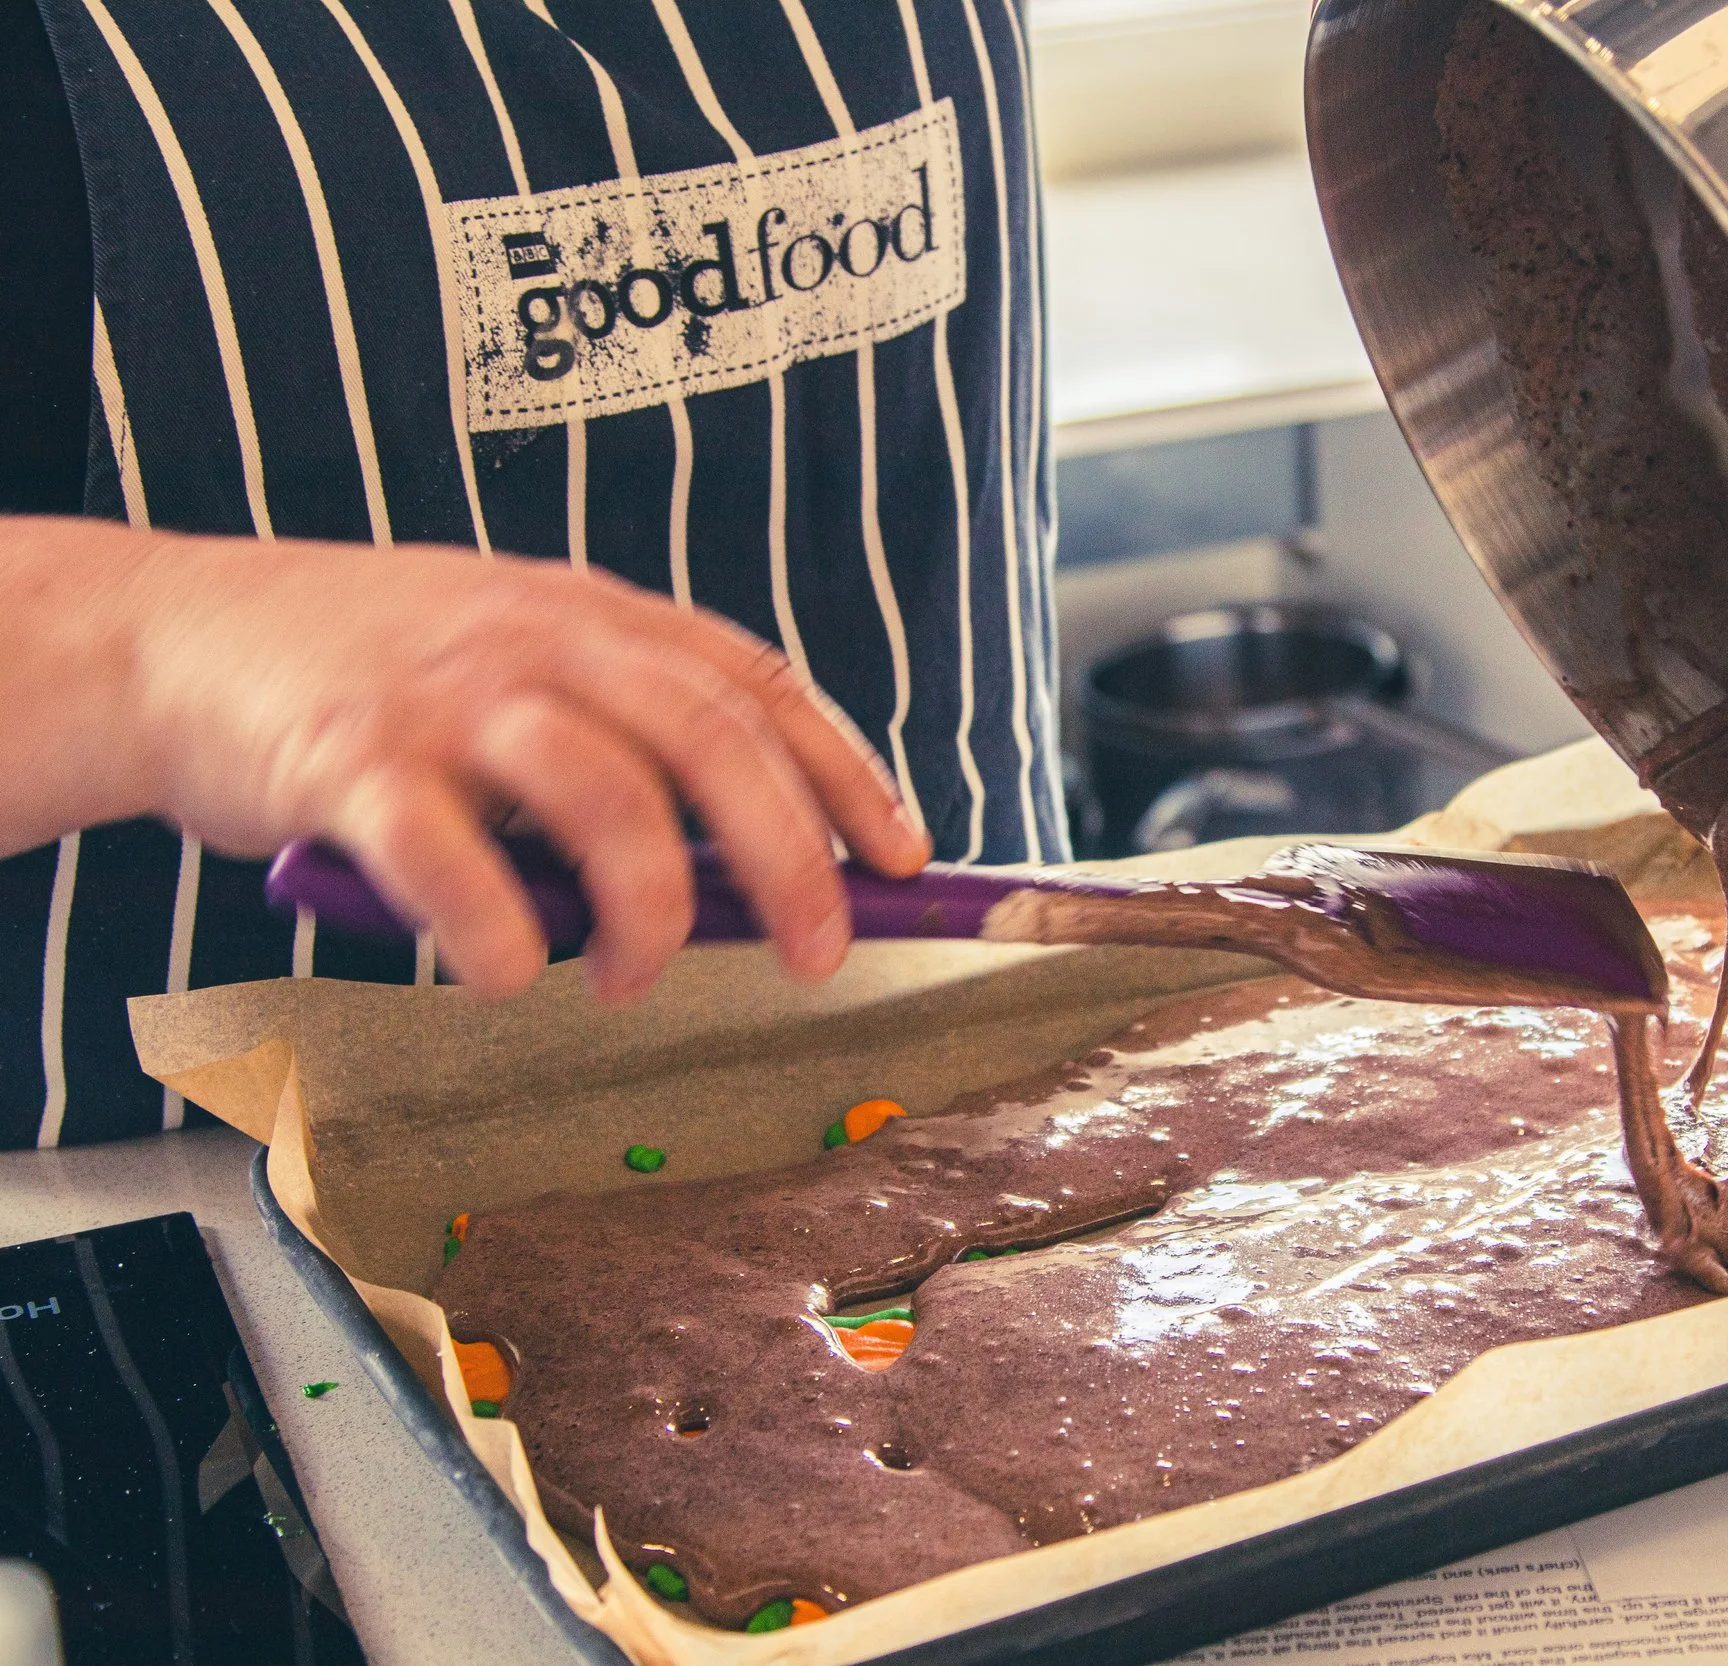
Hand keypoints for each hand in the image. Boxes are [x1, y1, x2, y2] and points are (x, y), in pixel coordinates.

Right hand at [1, 517, 929, 1001]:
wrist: (184, 636)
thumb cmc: (380, 672)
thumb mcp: (522, 658)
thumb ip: (627, 737)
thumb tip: (751, 866)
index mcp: (599, 619)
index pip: (759, 688)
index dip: (845, 774)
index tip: (903, 857)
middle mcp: (542, 642)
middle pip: (711, 740)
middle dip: (789, 856)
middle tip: (818, 953)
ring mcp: (452, 698)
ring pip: (603, 793)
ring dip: (647, 906)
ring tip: (633, 980)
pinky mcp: (356, 761)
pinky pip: (451, 858)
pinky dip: (496, 932)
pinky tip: (508, 975)